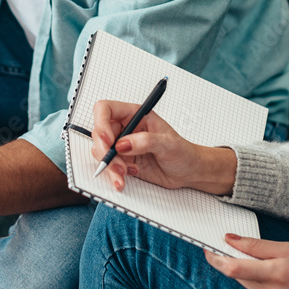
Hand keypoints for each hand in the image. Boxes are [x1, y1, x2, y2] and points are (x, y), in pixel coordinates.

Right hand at [91, 99, 231, 192]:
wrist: (189, 171)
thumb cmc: (183, 152)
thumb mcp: (168, 144)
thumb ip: (146, 141)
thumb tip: (123, 144)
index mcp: (135, 115)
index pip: (106, 109)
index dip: (101, 122)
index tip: (108, 140)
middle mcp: (126, 128)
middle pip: (99, 133)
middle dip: (104, 151)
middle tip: (116, 165)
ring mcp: (123, 145)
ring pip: (101, 151)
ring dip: (109, 165)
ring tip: (124, 174)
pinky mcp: (123, 161)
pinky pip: (108, 166)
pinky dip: (113, 174)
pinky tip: (125, 178)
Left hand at [204, 235, 288, 288]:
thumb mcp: (288, 250)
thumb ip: (256, 245)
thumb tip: (230, 239)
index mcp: (276, 273)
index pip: (234, 267)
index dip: (216, 257)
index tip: (208, 248)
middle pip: (237, 275)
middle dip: (234, 262)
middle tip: (239, 252)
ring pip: (245, 285)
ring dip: (250, 276)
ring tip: (272, 272)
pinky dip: (258, 287)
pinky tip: (276, 287)